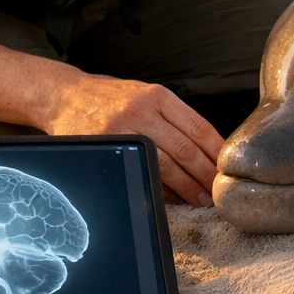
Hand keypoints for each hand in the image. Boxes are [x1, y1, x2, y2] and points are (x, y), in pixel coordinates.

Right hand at [43, 72, 223, 206]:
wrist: (64, 95)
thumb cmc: (111, 98)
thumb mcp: (144, 94)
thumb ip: (173, 118)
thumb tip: (206, 152)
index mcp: (158, 96)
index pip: (198, 127)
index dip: (216, 150)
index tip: (229, 167)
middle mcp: (141, 110)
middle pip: (184, 149)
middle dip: (205, 174)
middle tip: (218, 191)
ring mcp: (122, 130)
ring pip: (163, 164)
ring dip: (186, 186)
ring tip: (200, 198)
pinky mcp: (106, 147)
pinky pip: (138, 171)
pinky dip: (157, 187)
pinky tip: (170, 196)